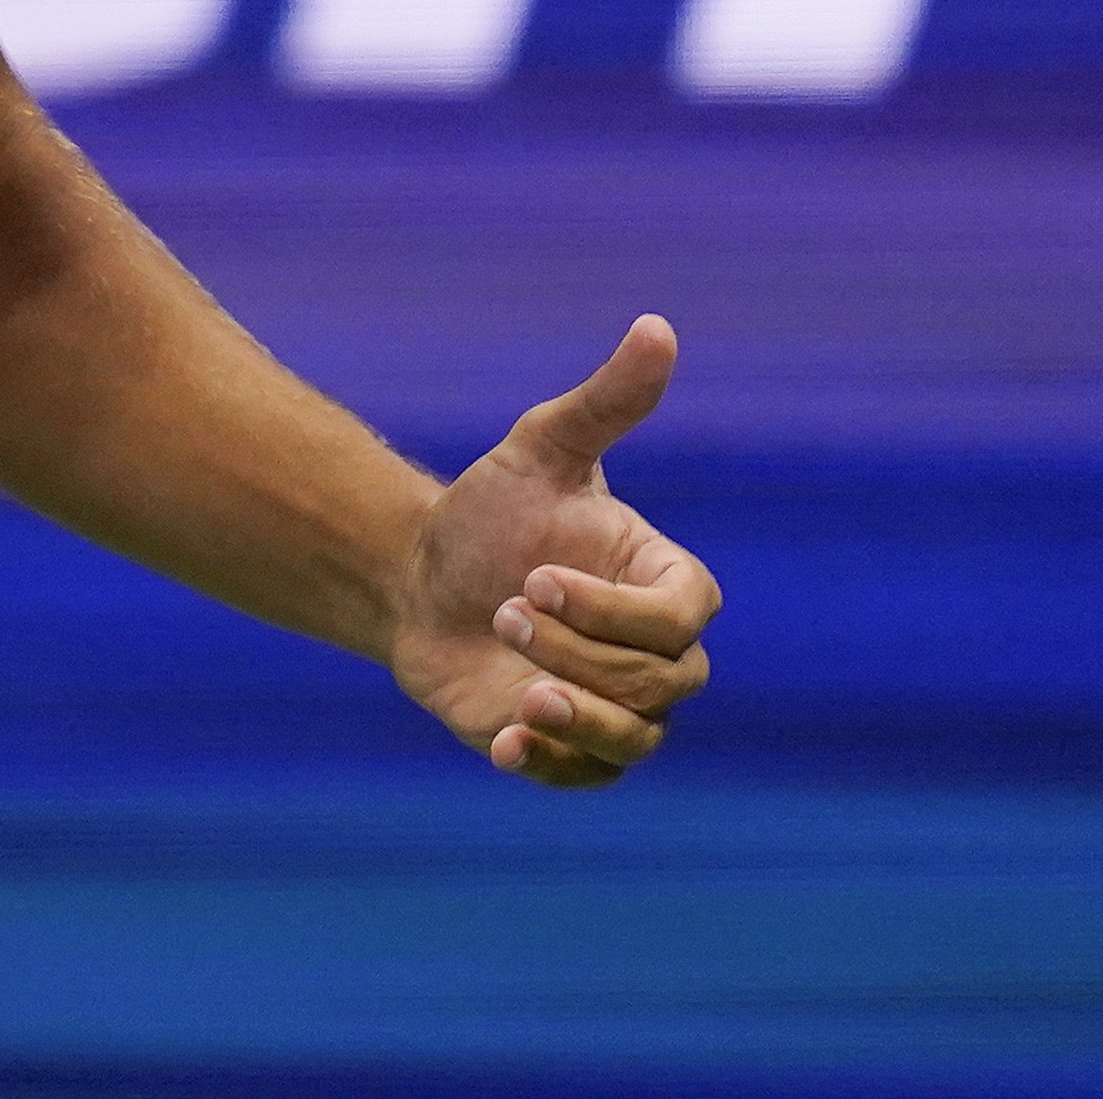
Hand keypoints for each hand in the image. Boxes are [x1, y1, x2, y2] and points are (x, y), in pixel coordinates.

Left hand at [385, 315, 720, 788]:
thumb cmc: (492, 511)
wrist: (423, 578)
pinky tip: (504, 743)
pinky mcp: (574, 748)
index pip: (679, 619)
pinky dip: (554, 766)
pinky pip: (589, 776)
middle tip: (502, 613)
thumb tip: (657, 325)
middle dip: (581, 654)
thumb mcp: (541, 449)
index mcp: (668, 585)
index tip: (534, 577)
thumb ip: (605, 401)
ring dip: (579, 719)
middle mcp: (659, 654)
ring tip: (518, 694)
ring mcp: (620, 707)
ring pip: (636, 737)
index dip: (612, 610)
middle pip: (660, 684)